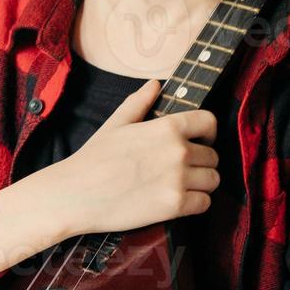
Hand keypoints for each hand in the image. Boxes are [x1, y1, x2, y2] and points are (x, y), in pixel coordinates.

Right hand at [3, 78, 220, 242]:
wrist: (75, 194)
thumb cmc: (93, 158)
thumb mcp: (116, 123)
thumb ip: (140, 103)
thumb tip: (155, 84)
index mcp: (168, 127)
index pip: (210, 122)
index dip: (208, 133)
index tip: (201, 142)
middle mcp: (179, 150)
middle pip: (213, 156)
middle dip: (202, 163)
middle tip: (184, 170)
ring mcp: (178, 178)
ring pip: (213, 180)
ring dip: (202, 184)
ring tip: (183, 186)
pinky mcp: (175, 205)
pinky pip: (205, 203)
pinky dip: (196, 204)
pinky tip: (180, 202)